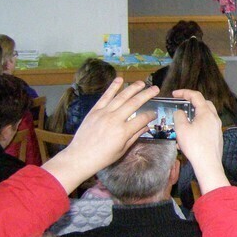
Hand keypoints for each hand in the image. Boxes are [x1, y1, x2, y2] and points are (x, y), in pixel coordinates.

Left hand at [43, 79, 157, 193]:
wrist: (80, 157)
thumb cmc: (103, 157)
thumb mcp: (122, 149)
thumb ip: (135, 136)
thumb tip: (146, 126)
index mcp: (124, 132)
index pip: (143, 118)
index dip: (151, 115)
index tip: (155, 113)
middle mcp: (115, 119)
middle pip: (134, 103)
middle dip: (147, 95)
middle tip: (156, 89)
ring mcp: (104, 113)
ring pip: (121, 97)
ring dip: (133, 88)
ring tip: (142, 83)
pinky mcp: (94, 110)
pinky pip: (105, 97)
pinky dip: (112, 87)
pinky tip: (120, 79)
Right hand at [172, 88, 228, 194]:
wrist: (208, 164)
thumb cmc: (194, 146)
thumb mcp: (181, 129)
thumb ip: (179, 116)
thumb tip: (180, 112)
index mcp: (206, 113)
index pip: (196, 96)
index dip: (184, 92)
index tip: (174, 94)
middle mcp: (214, 118)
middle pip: (204, 103)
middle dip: (192, 102)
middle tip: (182, 105)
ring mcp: (217, 127)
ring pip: (206, 115)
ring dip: (195, 114)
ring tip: (184, 121)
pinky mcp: (217, 136)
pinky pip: (207, 125)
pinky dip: (198, 124)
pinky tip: (190, 134)